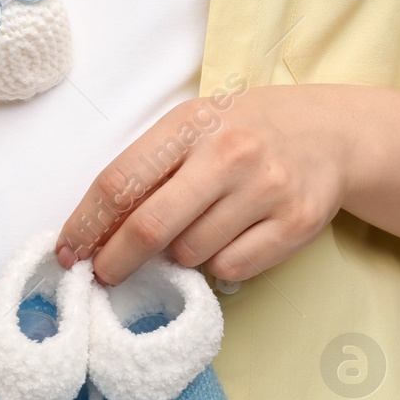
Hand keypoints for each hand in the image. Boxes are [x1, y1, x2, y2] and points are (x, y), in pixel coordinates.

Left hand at [55, 85, 353, 285]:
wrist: (331, 132)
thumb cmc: (243, 132)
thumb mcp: (193, 129)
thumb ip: (149, 170)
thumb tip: (97, 232)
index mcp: (191, 124)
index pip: (121, 181)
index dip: (86, 224)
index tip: (68, 252)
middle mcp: (230, 154)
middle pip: (151, 226)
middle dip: (117, 260)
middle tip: (104, 275)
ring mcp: (267, 189)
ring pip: (191, 253)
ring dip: (179, 256)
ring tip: (196, 231)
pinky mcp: (296, 223)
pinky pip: (231, 268)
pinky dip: (218, 265)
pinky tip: (230, 239)